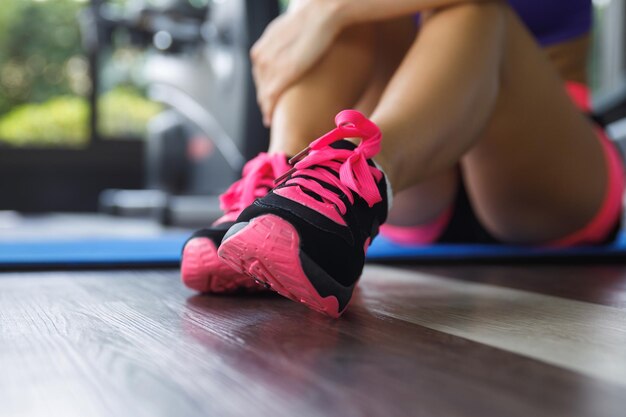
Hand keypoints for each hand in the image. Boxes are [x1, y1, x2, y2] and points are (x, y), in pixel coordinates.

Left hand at [251, 0, 342, 125]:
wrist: (322, 12)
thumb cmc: (314, 20)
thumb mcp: (291, 32)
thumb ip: (286, 42)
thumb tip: (294, 47)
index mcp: (262, 46)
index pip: (259, 74)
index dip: (263, 88)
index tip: (268, 99)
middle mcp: (261, 56)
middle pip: (260, 85)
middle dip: (263, 99)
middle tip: (269, 113)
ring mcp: (271, 66)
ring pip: (263, 93)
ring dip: (265, 107)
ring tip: (270, 119)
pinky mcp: (283, 74)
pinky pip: (271, 97)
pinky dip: (269, 110)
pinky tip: (271, 118)